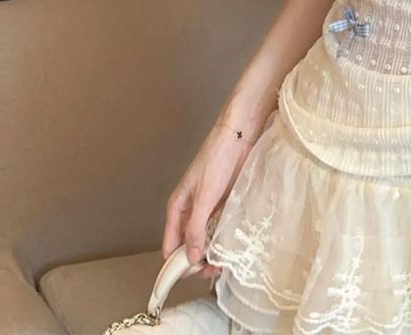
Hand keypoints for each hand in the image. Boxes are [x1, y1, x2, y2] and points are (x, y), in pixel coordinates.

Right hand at [162, 120, 262, 280]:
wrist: (240, 136)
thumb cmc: (217, 158)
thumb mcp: (204, 196)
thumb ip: (196, 227)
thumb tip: (190, 257)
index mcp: (178, 208)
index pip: (170, 246)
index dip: (179, 263)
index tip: (195, 273)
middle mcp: (190, 212)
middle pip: (188, 246)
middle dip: (198, 261)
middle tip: (215, 270)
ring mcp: (208, 209)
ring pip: (204, 239)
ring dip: (212, 252)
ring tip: (225, 262)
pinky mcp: (224, 205)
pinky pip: (219, 228)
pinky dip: (223, 239)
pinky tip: (232, 246)